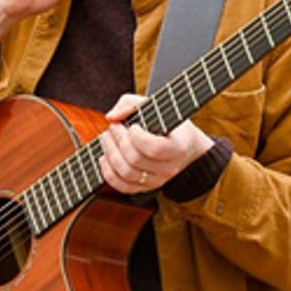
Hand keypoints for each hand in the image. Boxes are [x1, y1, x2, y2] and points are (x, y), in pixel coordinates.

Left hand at [98, 93, 214, 193]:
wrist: (185, 145)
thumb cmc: (168, 122)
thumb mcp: (156, 106)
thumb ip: (131, 103)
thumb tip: (111, 117)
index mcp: (178, 148)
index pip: (153, 148)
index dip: (136, 136)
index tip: (132, 126)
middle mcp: (169, 168)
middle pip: (135, 160)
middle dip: (118, 140)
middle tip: (113, 127)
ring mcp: (157, 181)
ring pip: (126, 174)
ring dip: (110, 153)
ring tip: (107, 138)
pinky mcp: (145, 187)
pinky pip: (122, 186)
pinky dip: (108, 172)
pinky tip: (104, 157)